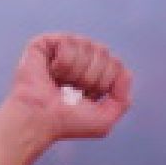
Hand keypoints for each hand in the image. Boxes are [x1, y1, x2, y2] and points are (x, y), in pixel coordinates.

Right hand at [3, 33, 130, 143]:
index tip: (88, 97)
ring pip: (88, 45)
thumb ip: (122, 100)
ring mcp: (62, 49)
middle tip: (73, 91)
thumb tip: (125, 71)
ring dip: (76, 72)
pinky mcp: (45, 43)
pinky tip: (52, 72)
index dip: (105, 82)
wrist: (40, 120)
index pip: (116, 64)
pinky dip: (63, 63)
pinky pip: (69, 42)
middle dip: (92, 77)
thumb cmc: (69, 123)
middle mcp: (80, 59)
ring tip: (61, 83)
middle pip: (104, 52)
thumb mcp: (105, 119)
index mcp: (95, 74)